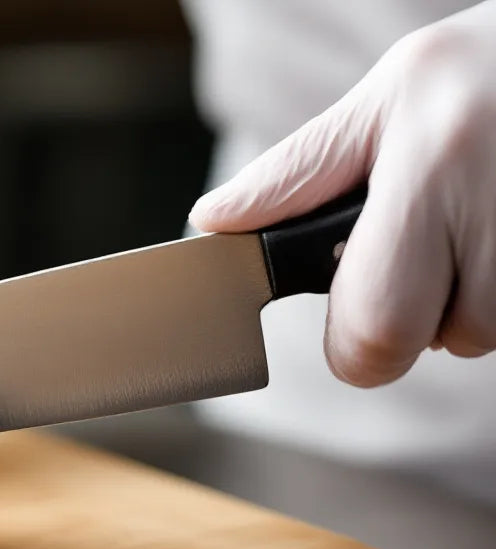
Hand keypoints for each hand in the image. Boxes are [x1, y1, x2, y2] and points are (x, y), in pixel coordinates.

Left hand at [188, 2, 495, 386]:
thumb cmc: (479, 71)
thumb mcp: (384, 101)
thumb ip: (297, 172)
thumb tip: (212, 220)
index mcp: (432, 160)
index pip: (379, 320)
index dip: (354, 346)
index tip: (350, 322)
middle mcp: (495, 196)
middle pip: (435, 341)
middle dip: (410, 329)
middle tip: (413, 272)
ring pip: (485, 335)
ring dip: (466, 305)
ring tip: (469, 229)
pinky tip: (494, 230)